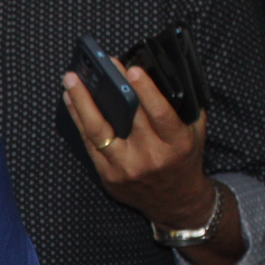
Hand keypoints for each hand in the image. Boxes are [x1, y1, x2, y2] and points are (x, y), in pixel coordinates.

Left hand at [62, 60, 213, 229]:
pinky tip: (71, 100)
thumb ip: (180, 107)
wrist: (173, 201)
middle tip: (98, 64)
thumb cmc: (183, 158)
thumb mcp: (193, 132)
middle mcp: (151, 158)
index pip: (161, 115)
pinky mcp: (107, 176)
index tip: (132, 69)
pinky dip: (78, 119)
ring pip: (98, 131)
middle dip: (111, 88)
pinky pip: (89, 143)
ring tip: (71, 80)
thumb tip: (154, 74)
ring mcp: (126, 168)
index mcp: (177, 144)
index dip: (146, 92)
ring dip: (82, 103)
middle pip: (126, 118)